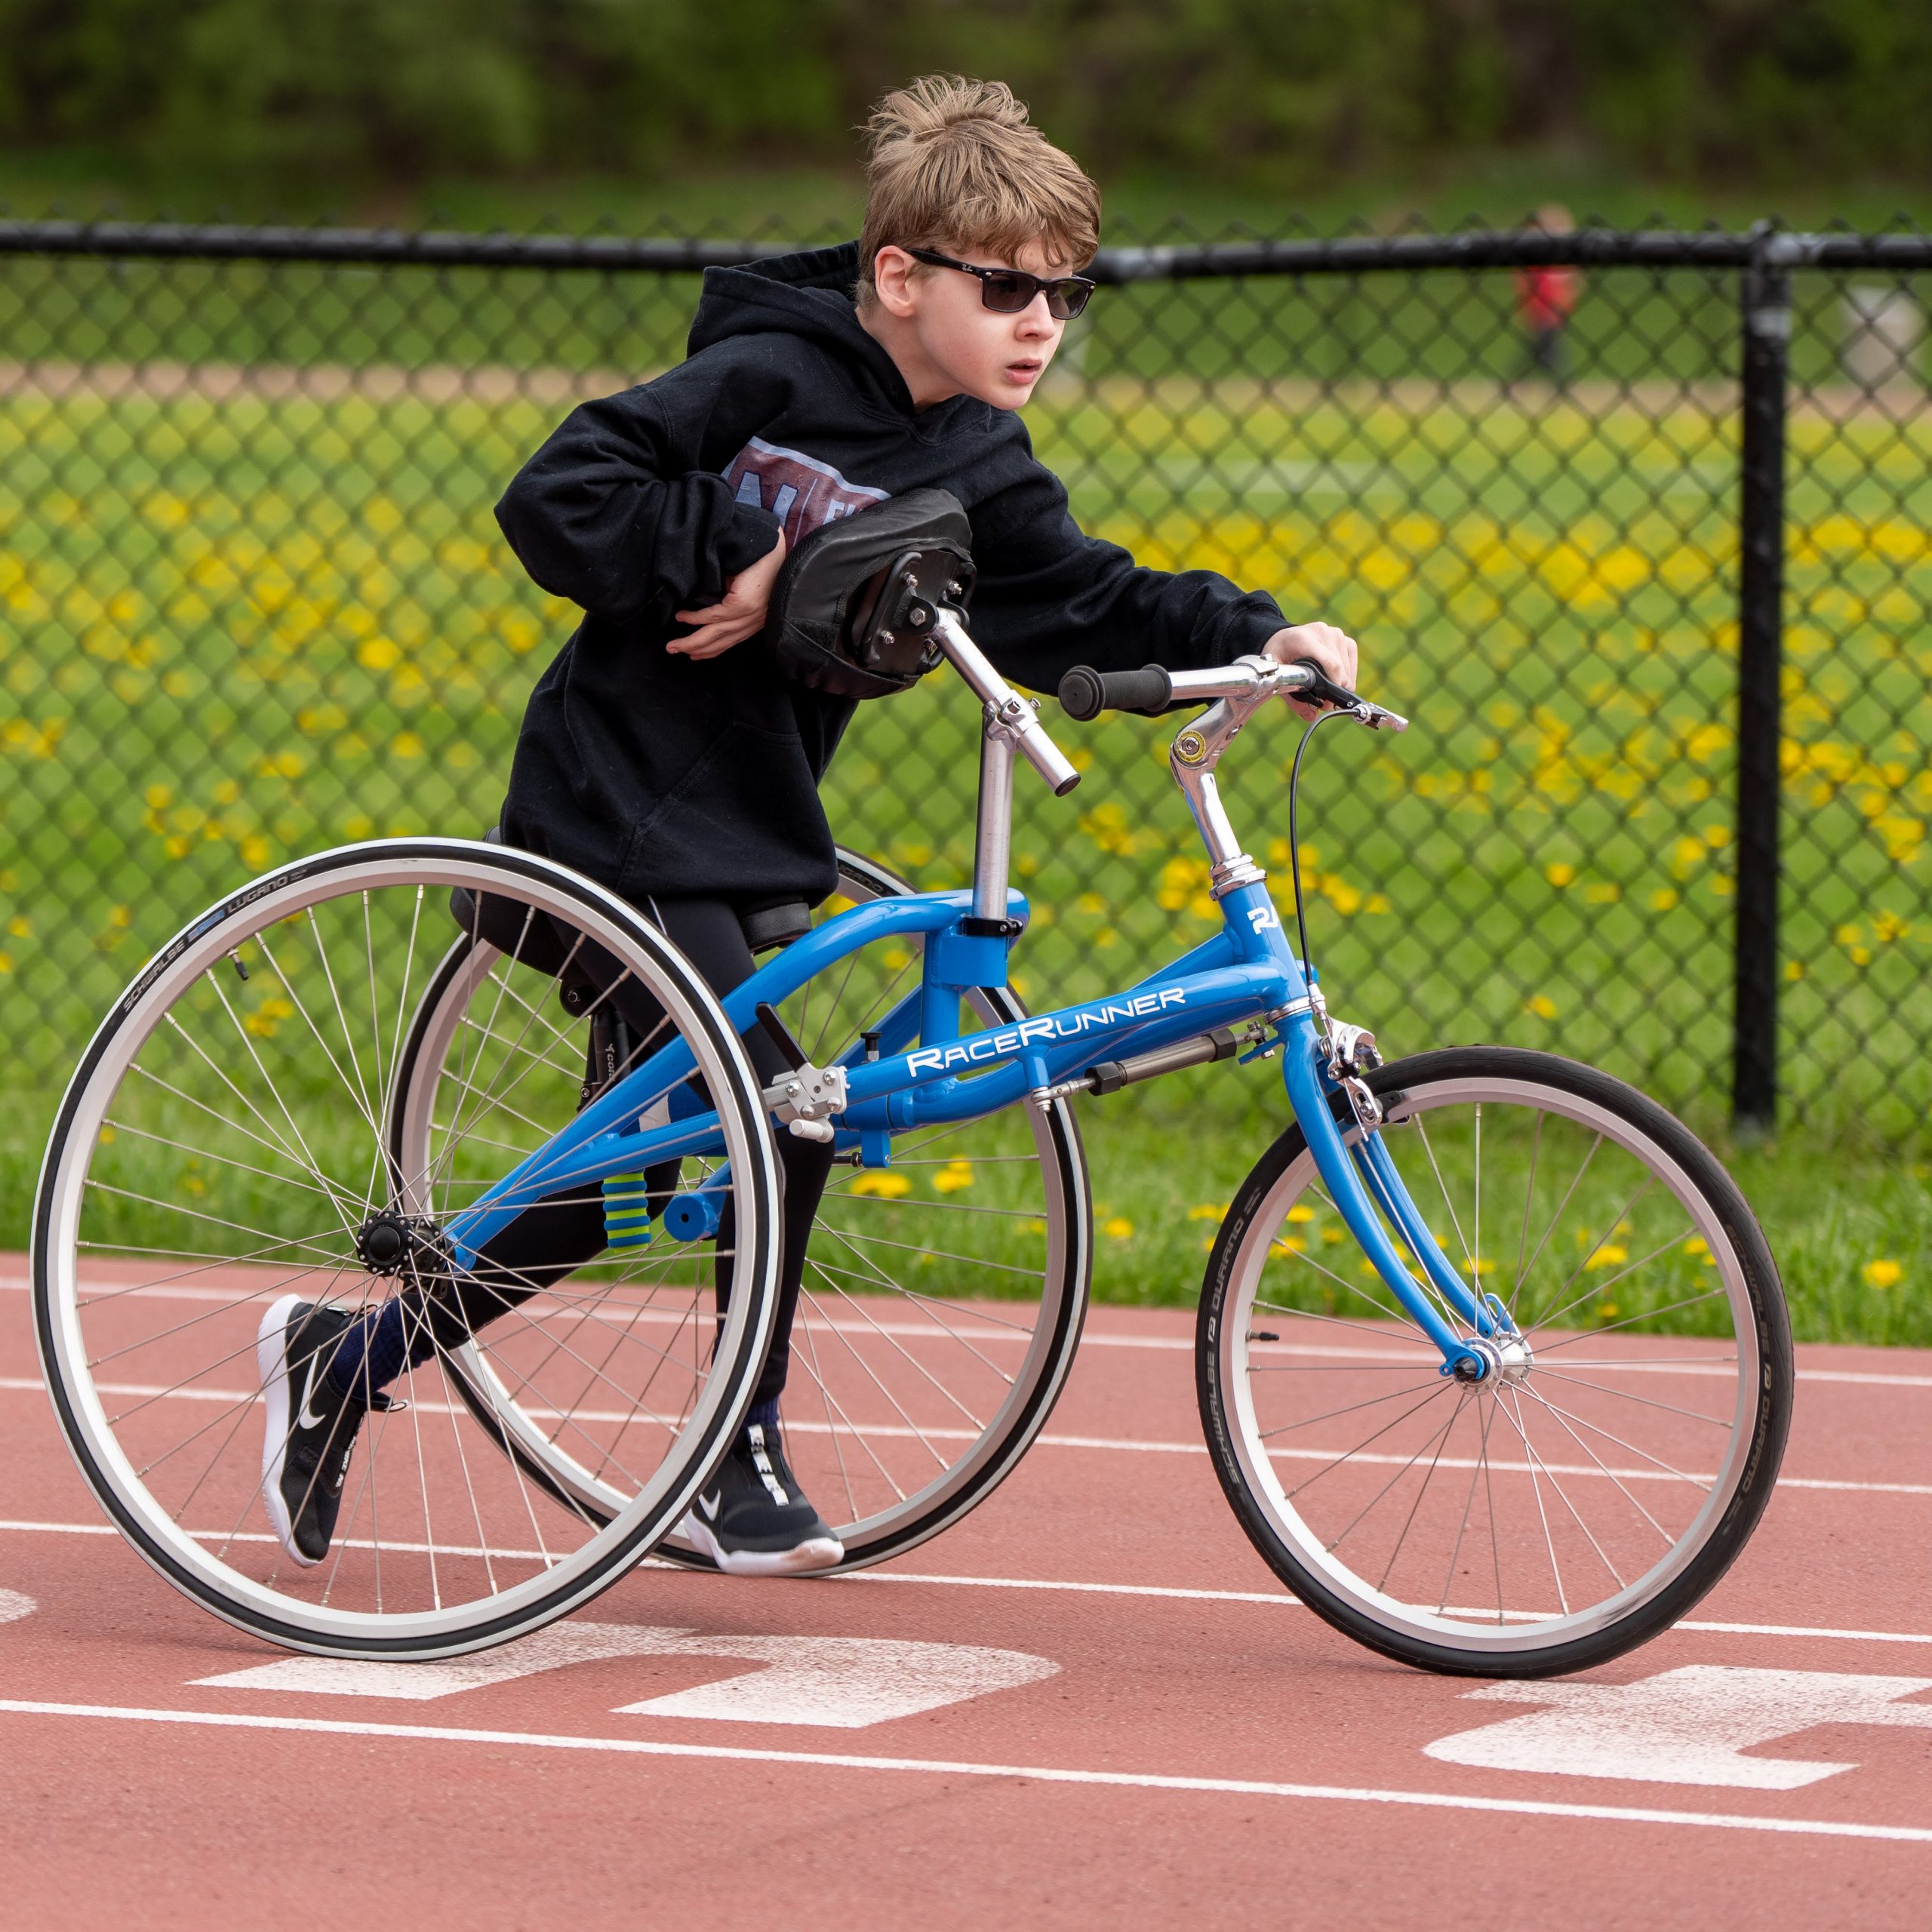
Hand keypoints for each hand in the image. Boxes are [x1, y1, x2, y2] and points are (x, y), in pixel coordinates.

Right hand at [670, 530, 786, 659]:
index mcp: (755, 618)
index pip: (731, 639)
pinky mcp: (744, 604)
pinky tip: (683, 619)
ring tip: (673, 645)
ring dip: (692, 641)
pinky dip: (696, 619)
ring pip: (716, 633)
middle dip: (697, 649)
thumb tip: (706, 608)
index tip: (695, 655)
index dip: (711, 649)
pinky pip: (714, 616)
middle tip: (675, 651)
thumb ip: (727, 601)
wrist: (768, 544)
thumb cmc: (756, 562)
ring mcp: (750, 613)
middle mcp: (754, 620)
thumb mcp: (740, 587)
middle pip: (722, 640)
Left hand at [1265, 621, 1359, 720]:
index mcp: (1304, 639)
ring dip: (1341, 683)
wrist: (1281, 637)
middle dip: (1336, 689)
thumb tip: (1311, 716)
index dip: (1334, 686)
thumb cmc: (1279, 655)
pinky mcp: (1344, 638)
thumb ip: (1293, 698)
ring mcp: (1335, 633)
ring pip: (1347, 667)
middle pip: (1340, 669)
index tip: (1328, 703)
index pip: (1331, 664)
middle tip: (1325, 704)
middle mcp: (1323, 632)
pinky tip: (1336, 680)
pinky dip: (1347, 675)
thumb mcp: (1278, 675)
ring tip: (1327, 690)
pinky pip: (1352, 661)